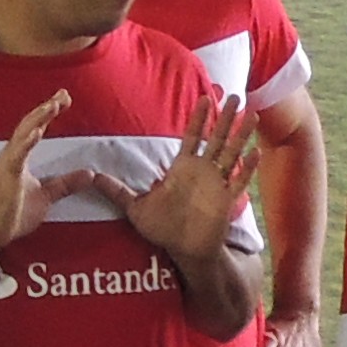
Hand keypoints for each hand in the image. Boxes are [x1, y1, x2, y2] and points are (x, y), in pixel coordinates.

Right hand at [0, 95, 74, 258]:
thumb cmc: (14, 214)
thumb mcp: (47, 195)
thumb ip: (66, 183)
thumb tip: (89, 174)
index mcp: (20, 156)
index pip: (36, 128)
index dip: (49, 112)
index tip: (64, 99)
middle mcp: (12, 154)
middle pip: (30, 124)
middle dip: (47, 108)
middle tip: (64, 94)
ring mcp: (8, 163)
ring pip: (23, 133)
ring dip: (38, 118)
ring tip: (53, 104)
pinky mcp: (5, 174)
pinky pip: (17, 155)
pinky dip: (26, 142)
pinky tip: (37, 131)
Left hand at [85, 89, 255, 265]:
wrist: (184, 251)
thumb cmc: (162, 228)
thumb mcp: (135, 207)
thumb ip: (116, 191)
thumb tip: (91, 177)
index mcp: (182, 169)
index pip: (192, 136)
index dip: (198, 118)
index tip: (204, 97)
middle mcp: (202, 172)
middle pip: (216, 138)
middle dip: (224, 118)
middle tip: (233, 96)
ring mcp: (217, 184)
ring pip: (231, 153)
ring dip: (241, 134)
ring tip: (251, 114)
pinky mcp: (227, 200)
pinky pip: (239, 181)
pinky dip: (247, 168)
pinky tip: (255, 152)